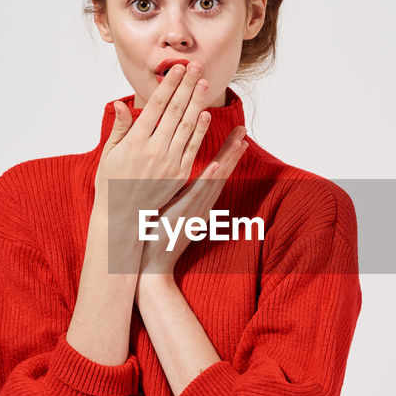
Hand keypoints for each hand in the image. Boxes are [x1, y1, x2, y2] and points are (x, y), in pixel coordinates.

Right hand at [93, 61, 217, 213]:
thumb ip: (119, 128)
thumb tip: (121, 103)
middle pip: (173, 111)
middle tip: (195, 66)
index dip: (168, 85)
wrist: (121, 219)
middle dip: (186, 86)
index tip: (176, 69)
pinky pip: (192, 149)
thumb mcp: (109, 154)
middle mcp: (152, 150)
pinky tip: (205, 115)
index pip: (154, 106)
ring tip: (204, 83)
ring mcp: (167, 163)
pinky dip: (199, 131)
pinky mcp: (178, 176)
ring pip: (186, 127)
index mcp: (134, 142)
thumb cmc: (111, 185)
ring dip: (196, 103)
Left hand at [138, 127, 249, 276]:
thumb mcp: (170, 213)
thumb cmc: (156, 240)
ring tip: (239, 140)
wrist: (152, 266)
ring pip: (215, 179)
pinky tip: (216, 164)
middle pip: (222, 173)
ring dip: (227, 159)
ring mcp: (195, 209)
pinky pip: (198, 192)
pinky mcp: (184, 213)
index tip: (237, 137)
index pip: (217, 174)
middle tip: (243, 130)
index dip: (228, 155)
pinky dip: (209, 178)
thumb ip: (178, 197)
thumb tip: (178, 182)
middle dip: (233, 151)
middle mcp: (202, 205)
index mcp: (199, 204)